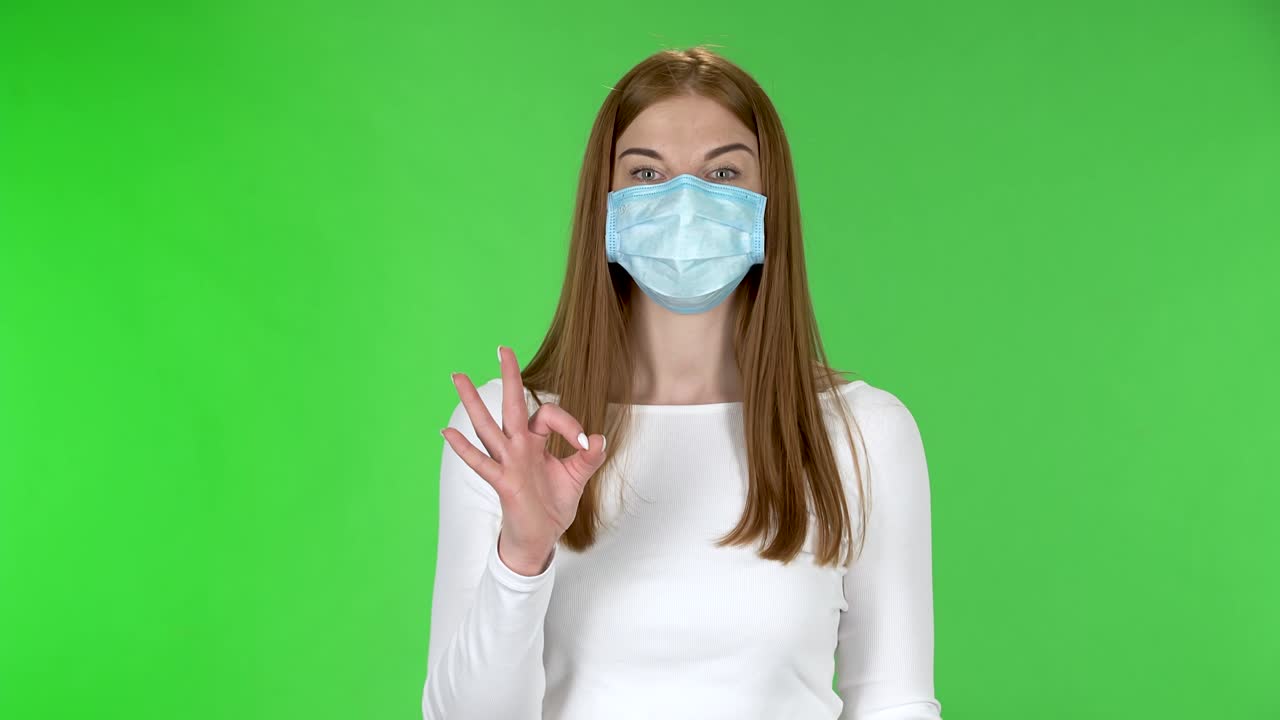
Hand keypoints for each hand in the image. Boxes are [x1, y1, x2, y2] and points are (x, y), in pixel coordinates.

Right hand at [441, 345, 606, 575]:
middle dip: (510, 376)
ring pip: (488, 426)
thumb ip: (589, 457)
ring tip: (457, 377)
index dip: (571, 425)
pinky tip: (447, 432)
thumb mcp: (577, 477)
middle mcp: (518, 446)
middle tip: (502, 348)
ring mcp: (507, 462)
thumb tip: (599, 439)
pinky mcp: (502, 481)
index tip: (587, 444)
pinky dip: (464, 448)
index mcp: (536, 441)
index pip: (549, 415)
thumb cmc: (553, 505)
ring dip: (473, 402)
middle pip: (512, 405)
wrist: (540, 538)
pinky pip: (481, 462)